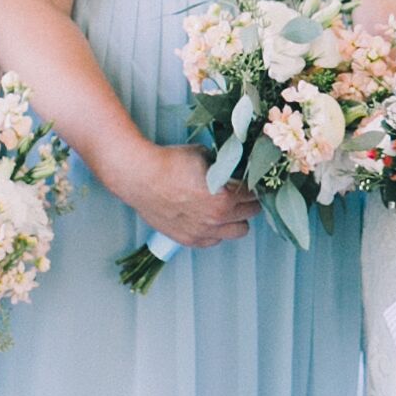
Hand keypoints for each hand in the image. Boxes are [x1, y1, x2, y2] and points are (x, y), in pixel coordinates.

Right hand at [127, 142, 253, 247]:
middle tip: (240, 192)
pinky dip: (217, 231)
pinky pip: (215, 240)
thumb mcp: (205, 154)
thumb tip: (236, 164)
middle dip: (249, 201)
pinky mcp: (189, 240)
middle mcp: (217, 219)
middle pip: (251, 213)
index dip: (254, 184)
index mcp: (225, 197)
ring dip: (237, 219)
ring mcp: (204, 232)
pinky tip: (210, 218)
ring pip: (239, 231)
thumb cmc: (170, 163)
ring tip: (227, 207)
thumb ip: (225, 164)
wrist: (140, 177)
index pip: (255, 193)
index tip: (250, 180)